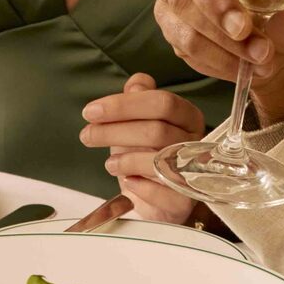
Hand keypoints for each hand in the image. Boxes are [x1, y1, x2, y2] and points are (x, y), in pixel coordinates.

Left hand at [80, 72, 201, 221]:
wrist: (158, 198)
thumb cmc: (147, 154)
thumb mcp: (138, 121)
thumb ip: (138, 99)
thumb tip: (137, 83)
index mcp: (188, 116)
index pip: (161, 102)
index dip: (123, 105)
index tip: (91, 111)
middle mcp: (195, 142)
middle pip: (156, 130)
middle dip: (114, 131)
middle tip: (87, 135)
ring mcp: (193, 173)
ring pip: (157, 160)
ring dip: (125, 159)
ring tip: (109, 163)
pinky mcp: (184, 201)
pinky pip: (160, 192)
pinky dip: (138, 186)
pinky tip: (127, 181)